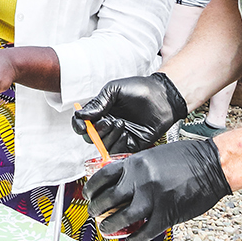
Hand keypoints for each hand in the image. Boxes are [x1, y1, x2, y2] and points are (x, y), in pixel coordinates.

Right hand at [72, 73, 187, 154]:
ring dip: (109, 136)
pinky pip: (118, 151)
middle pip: (91, 137)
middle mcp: (107, 124)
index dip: (79, 126)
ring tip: (121, 123)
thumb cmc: (140, 89)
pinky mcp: (130, 144)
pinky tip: (125, 132)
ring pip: (103, 145)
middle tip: (108, 121)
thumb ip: (98, 103)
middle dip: (96, 131)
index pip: (82, 122)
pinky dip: (118, 144)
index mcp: (101, 111)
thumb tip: (82, 115)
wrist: (162, 97)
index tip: (82, 126)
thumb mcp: (114, 90)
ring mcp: (118, 135)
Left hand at [84, 139, 231, 240]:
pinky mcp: (167, 214)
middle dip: (96, 210)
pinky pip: (145, 231)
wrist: (213, 164)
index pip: (102, 177)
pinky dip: (135, 238)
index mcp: (135, 163)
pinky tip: (131, 239)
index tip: (89, 196)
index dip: (91, 189)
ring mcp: (153, 197)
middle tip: (95, 215)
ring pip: (122, 218)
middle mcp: (140, 180)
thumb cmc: (186, 158)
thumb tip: (119, 185)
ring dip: (110, 226)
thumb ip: (135, 170)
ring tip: (107, 229)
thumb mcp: (153, 157)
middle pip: (107, 199)